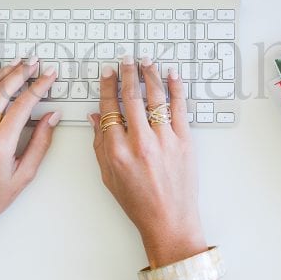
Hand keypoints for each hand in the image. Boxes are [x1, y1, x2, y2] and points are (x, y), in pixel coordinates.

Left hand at [0, 60, 59, 239]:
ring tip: (15, 64)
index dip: (38, 87)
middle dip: (20, 73)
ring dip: (0, 74)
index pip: (22, 106)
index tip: (49, 76)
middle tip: (33, 63)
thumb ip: (40, 143)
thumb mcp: (24, 175)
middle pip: (0, 93)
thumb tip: (51, 117)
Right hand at [90, 57, 206, 267]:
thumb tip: (95, 117)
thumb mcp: (108, 176)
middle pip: (131, 97)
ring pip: (155, 97)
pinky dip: (176, 88)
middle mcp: (139, 142)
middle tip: (126, 58)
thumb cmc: (138, 202)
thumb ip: (99, 144)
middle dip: (127, 73)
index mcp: (117, 150)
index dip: (107, 86)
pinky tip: (171, 75)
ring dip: (150, 74)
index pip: (109, 108)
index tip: (107, 72)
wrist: (169, 221)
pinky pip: (179, 108)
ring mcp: (164, 140)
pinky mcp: (184, 141)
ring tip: (146, 60)